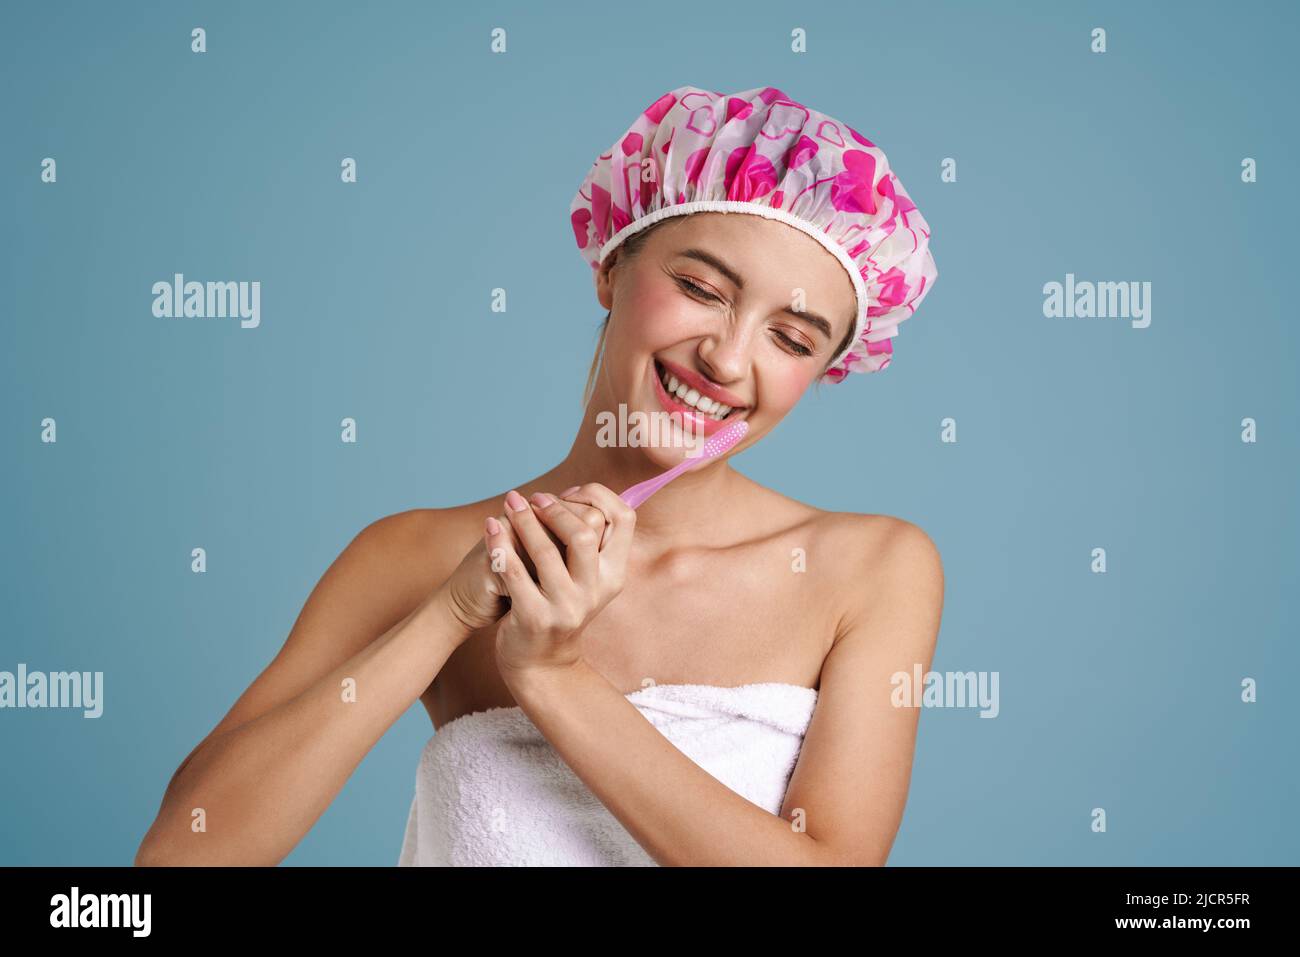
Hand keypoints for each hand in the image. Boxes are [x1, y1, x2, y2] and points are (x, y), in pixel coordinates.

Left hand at [486, 483, 635, 676]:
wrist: (541, 660)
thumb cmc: (559, 604)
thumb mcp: (584, 577)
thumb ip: (586, 541)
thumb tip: (577, 492)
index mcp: (613, 574)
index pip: (624, 519)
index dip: (599, 496)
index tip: (571, 492)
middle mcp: (595, 591)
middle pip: (584, 534)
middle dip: (555, 509)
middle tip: (532, 499)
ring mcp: (566, 607)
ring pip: (545, 552)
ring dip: (523, 521)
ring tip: (509, 503)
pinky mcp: (534, 618)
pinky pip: (514, 573)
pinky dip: (499, 545)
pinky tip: (490, 527)